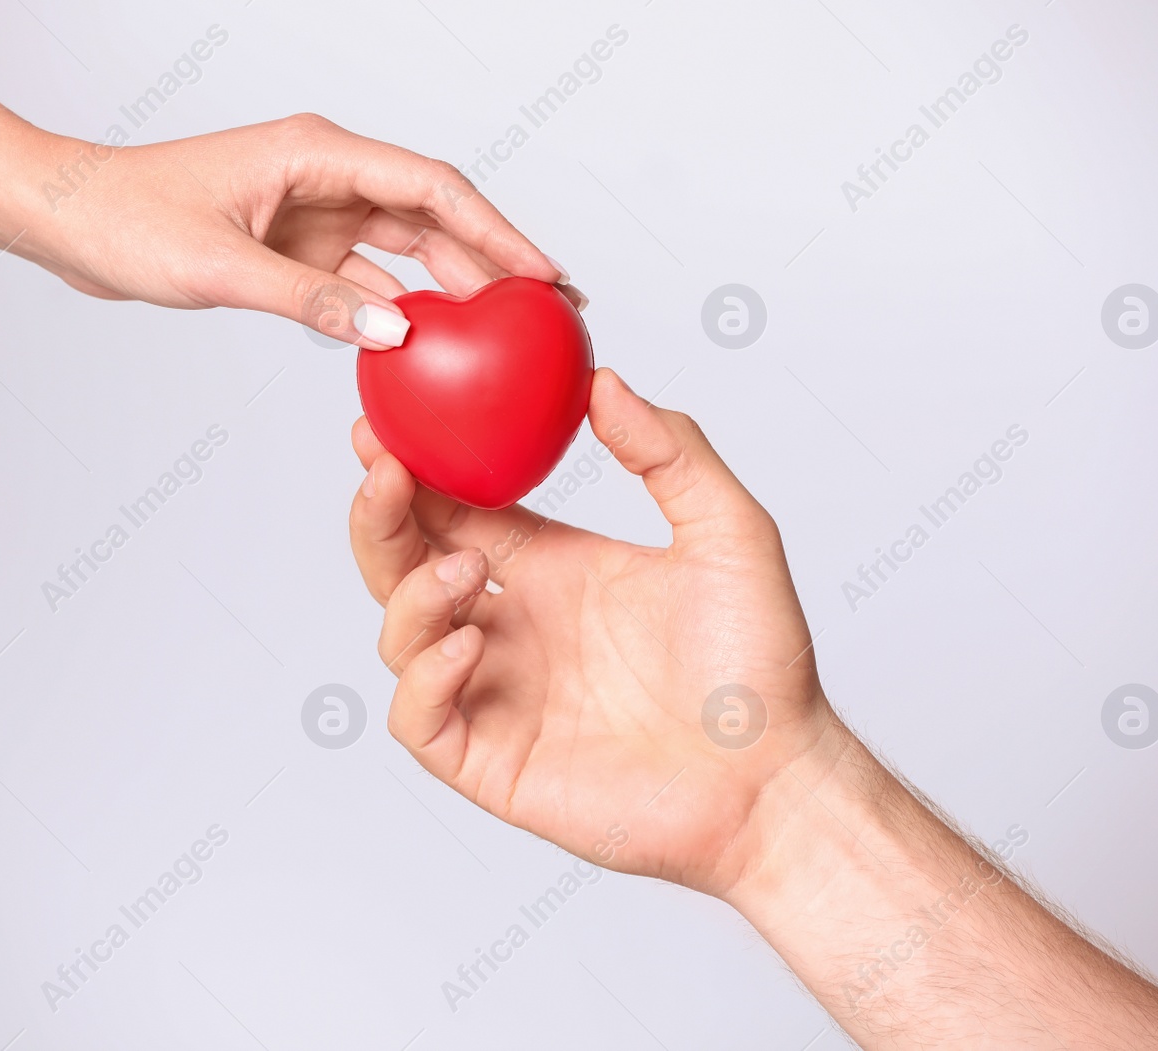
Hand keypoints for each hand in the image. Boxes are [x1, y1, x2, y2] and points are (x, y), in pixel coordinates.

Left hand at [17, 114, 579, 348]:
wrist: (66, 218)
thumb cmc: (126, 218)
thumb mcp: (221, 268)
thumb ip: (312, 301)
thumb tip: (398, 332)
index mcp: (317, 155)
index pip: (432, 188)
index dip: (497, 231)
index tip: (541, 273)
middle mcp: (326, 176)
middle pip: (433, 216)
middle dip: (493, 258)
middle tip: (546, 307)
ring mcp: (313, 212)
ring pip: (406, 248)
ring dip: (453, 285)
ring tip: (506, 327)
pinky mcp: (296, 247)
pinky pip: (366, 278)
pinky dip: (399, 308)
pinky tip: (429, 341)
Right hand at [347, 368, 834, 894]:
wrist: (778, 774)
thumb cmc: (761, 665)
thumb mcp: (729, 532)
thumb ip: (671, 452)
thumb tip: (604, 383)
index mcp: (552, 569)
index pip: (455, 510)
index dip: (413, 469)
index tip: (386, 423)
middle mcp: (516, 627)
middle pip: (407, 566)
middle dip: (380, 519)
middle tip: (383, 474)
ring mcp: (501, 695)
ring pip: (401, 636)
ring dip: (412, 593)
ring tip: (463, 570)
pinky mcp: (496, 763)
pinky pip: (420, 719)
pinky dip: (425, 677)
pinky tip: (472, 644)